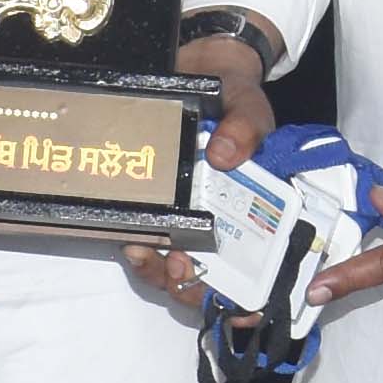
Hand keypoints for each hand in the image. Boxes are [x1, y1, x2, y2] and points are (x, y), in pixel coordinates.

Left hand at [121, 35, 281, 303]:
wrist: (201, 71)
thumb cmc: (235, 99)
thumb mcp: (249, 108)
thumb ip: (246, 127)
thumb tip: (226, 155)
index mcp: (253, 214)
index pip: (254, 272)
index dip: (246, 301)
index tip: (238, 311)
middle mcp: (218, 224)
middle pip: (205, 278)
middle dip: (190, 286)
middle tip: (179, 269)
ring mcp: (183, 219)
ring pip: (170, 267)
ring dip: (157, 272)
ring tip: (144, 253)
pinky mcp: (152, 208)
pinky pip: (143, 240)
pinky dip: (135, 248)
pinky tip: (127, 239)